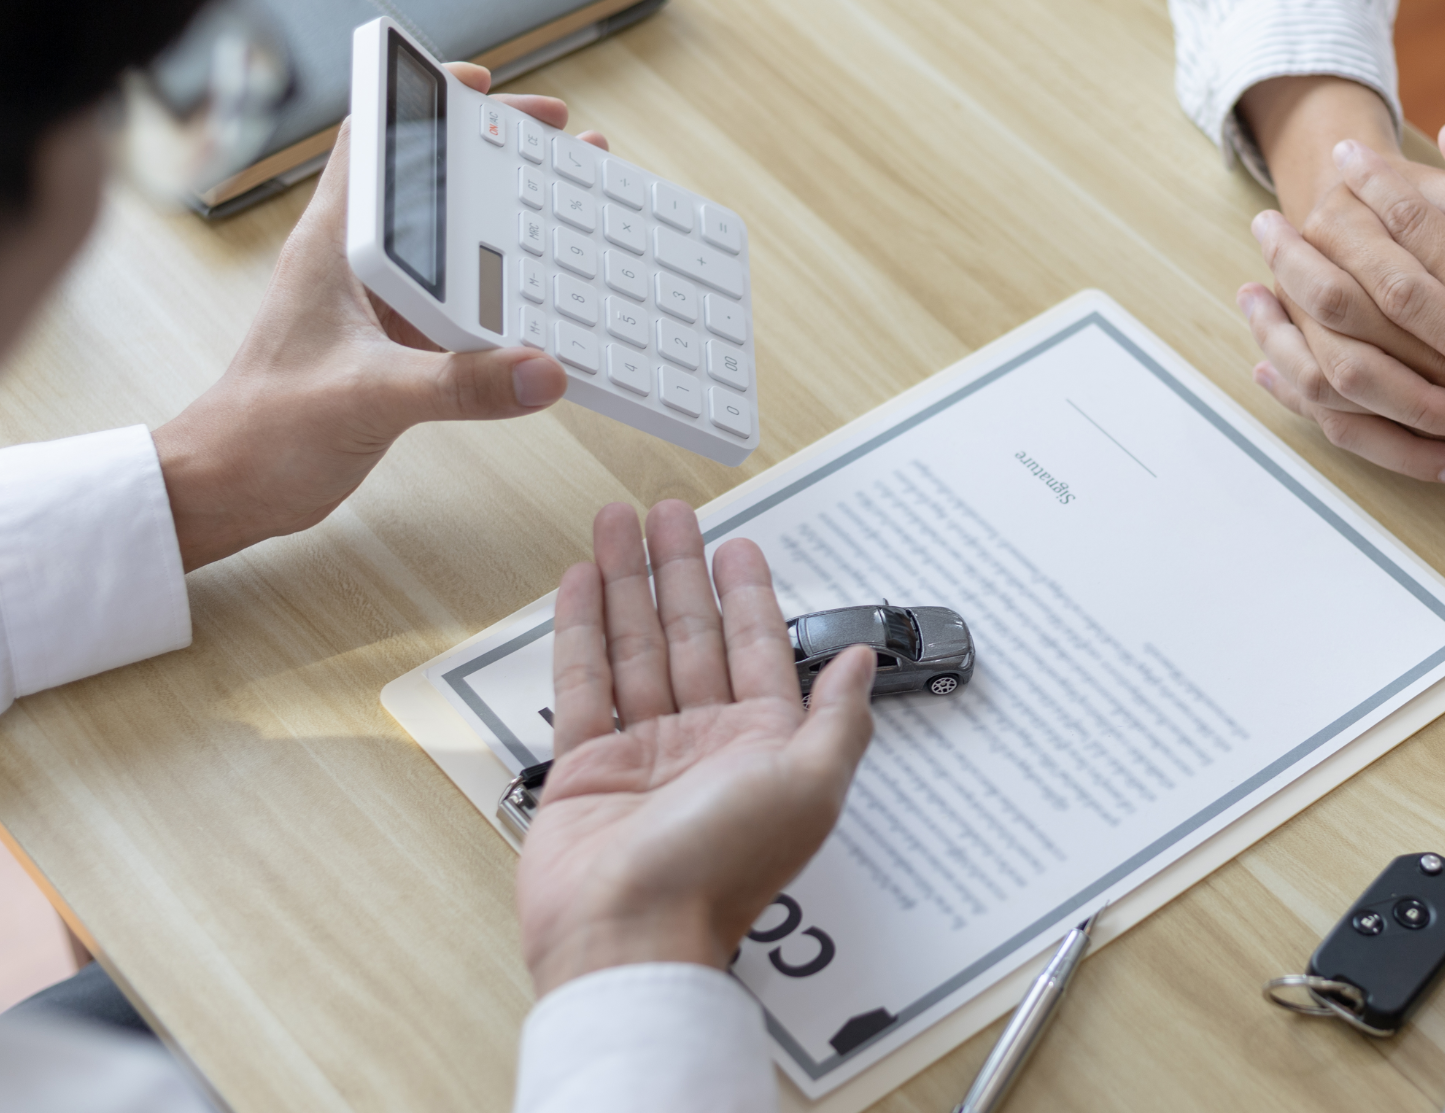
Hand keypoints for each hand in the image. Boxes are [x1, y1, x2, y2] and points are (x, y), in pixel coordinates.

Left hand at [152, 64, 607, 569]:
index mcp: (334, 246)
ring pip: (449, 239)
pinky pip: (458, 302)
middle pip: (428, 179)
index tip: (485, 86)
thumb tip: (540, 369)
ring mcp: (375, 304)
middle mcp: (356, 265)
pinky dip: (502, 287)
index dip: (425, 101)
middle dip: (493, 149)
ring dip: (504, 217)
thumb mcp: (368, 398)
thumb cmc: (262, 431)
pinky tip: (540, 292)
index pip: (372, 140)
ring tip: (561, 194)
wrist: (230, 488)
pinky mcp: (394, 346)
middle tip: (554, 134)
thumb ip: (458, 385)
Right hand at [516, 500, 875, 996]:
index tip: (739, 544)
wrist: (631, 932)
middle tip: (668, 512)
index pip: (756, 648)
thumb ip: (837, 718)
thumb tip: (863, 662)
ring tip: (616, 523)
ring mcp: (643, 753)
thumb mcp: (809, 785)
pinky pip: (583, 682)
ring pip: (635, 646)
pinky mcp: (586, 767)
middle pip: (692, 634)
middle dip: (680, 569)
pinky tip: (581, 583)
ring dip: (627, 583)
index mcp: (762, 747)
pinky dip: (581, 630)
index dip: (748, 593)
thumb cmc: (720, 868)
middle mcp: (704, 744)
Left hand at [1241, 125, 1444, 517]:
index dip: (1372, 187)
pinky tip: (1267, 356)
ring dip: (1285, 320)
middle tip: (1266, 219)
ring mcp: (1434, 402)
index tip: (1341, 158)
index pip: (1411, 226)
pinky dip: (1298, 388)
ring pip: (1334, 360)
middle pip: (1352, 292)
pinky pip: (1340, 418)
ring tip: (1251, 283)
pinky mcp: (1423, 443)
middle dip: (1302, 251)